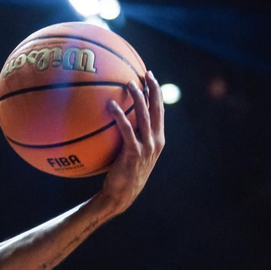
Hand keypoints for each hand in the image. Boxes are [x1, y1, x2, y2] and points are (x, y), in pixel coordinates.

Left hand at [94, 69, 164, 215]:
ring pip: (145, 116)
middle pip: (157, 109)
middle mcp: (155, 141)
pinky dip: (119, 116)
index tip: (150, 76)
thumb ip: (129, 137)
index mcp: (158, 140)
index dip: (157, 92)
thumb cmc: (122, 175)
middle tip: (144, 73)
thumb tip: (114, 119)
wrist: (121, 196)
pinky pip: (127, 129)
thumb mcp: (130, 154)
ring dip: (138, 98)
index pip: (160, 111)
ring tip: (129, 83)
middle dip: (153, 89)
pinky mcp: (133, 153)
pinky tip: (110, 105)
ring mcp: (146, 147)